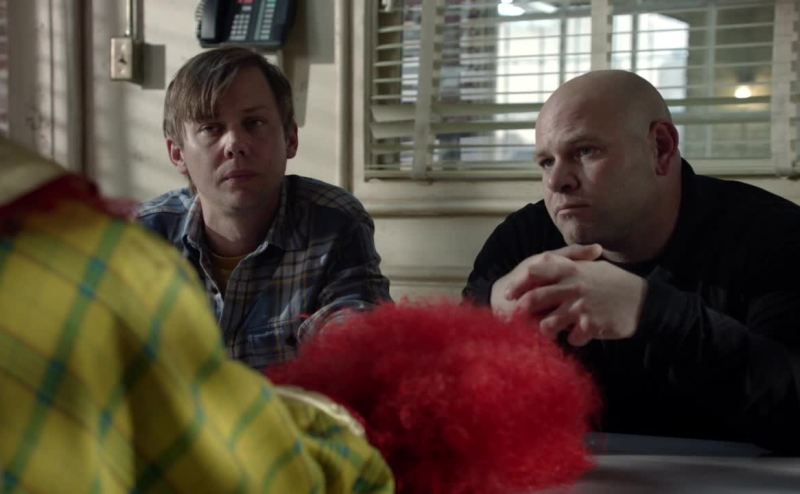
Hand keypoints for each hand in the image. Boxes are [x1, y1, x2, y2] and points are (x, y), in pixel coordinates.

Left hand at [491, 244, 647, 345]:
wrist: (644, 301)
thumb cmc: (616, 282)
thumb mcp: (591, 267)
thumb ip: (568, 263)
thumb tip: (543, 262)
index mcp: (571, 270)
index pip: (535, 271)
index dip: (518, 283)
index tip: (507, 293)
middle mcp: (572, 287)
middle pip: (535, 299)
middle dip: (521, 311)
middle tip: (515, 320)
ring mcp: (581, 307)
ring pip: (548, 324)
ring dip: (545, 331)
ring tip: (547, 333)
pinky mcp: (591, 325)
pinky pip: (572, 339)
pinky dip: (573, 340)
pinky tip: (577, 339)